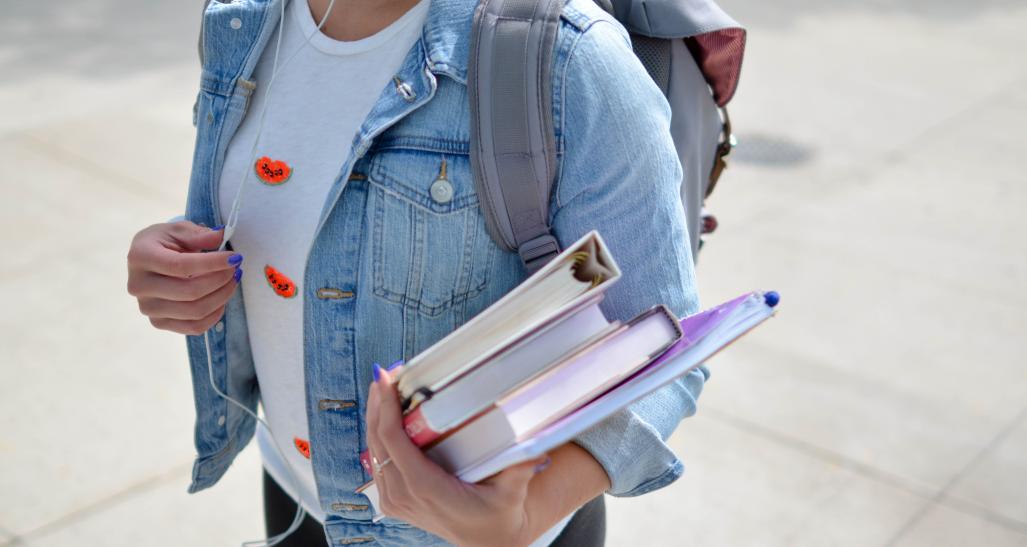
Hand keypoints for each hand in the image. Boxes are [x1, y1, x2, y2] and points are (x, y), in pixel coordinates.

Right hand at [126, 221, 242, 334]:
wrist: (147, 261)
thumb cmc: (164, 242)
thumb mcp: (178, 230)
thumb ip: (199, 234)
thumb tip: (221, 236)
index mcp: (140, 257)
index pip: (181, 266)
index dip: (212, 263)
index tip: (235, 257)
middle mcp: (139, 286)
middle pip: (190, 292)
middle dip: (221, 280)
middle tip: (236, 269)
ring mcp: (148, 308)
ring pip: (195, 312)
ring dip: (222, 296)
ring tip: (232, 281)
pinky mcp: (158, 323)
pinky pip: (194, 327)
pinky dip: (215, 314)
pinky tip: (221, 298)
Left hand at [366, 365, 548, 546]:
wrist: (488, 541)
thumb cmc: (498, 515)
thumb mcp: (512, 493)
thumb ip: (520, 469)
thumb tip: (535, 446)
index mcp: (425, 487)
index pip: (393, 440)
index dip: (386, 407)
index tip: (386, 379)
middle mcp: (403, 494)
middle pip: (377, 439)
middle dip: (377, 403)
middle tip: (384, 373)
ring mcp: (395, 499)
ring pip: (373, 449)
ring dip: (375, 416)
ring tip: (384, 387)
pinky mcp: (394, 499)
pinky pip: (378, 461)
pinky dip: (379, 435)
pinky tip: (385, 415)